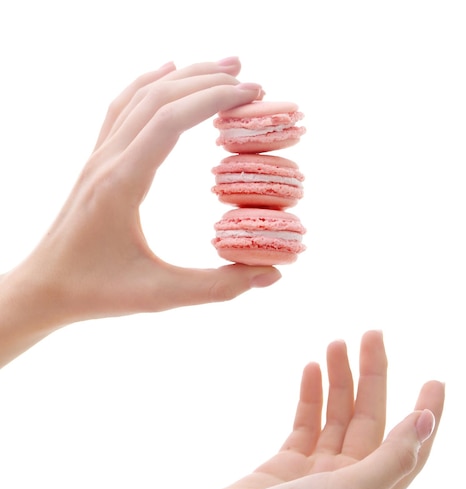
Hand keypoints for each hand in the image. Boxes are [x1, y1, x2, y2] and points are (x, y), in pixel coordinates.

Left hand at [0, 58, 280, 365]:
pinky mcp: (96, 163)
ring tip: (221, 67)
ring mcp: (97, 158)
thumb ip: (217, 287)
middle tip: (251, 81)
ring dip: (181, 76)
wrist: (45, 288)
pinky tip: (167, 74)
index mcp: (122, 184)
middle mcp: (107, 161)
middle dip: (206, 80)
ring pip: (138, 97)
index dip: (214, 100)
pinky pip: (121, 109)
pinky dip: (149, 85)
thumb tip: (271, 274)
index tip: (251, 95)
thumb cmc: (97, 292)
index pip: (170, 120)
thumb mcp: (160, 296)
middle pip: (158, 98)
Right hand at [131, 331, 443, 488]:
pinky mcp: (285, 465)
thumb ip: (392, 458)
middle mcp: (347, 484)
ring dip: (340, 380)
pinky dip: (311, 396)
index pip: (408, 447)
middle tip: (372, 333)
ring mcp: (314, 474)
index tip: (435, 379)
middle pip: (368, 420)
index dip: (425, 413)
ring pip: (336, 417)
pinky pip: (306, 423)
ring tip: (337, 342)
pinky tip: (311, 368)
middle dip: (372, 376)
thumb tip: (427, 420)